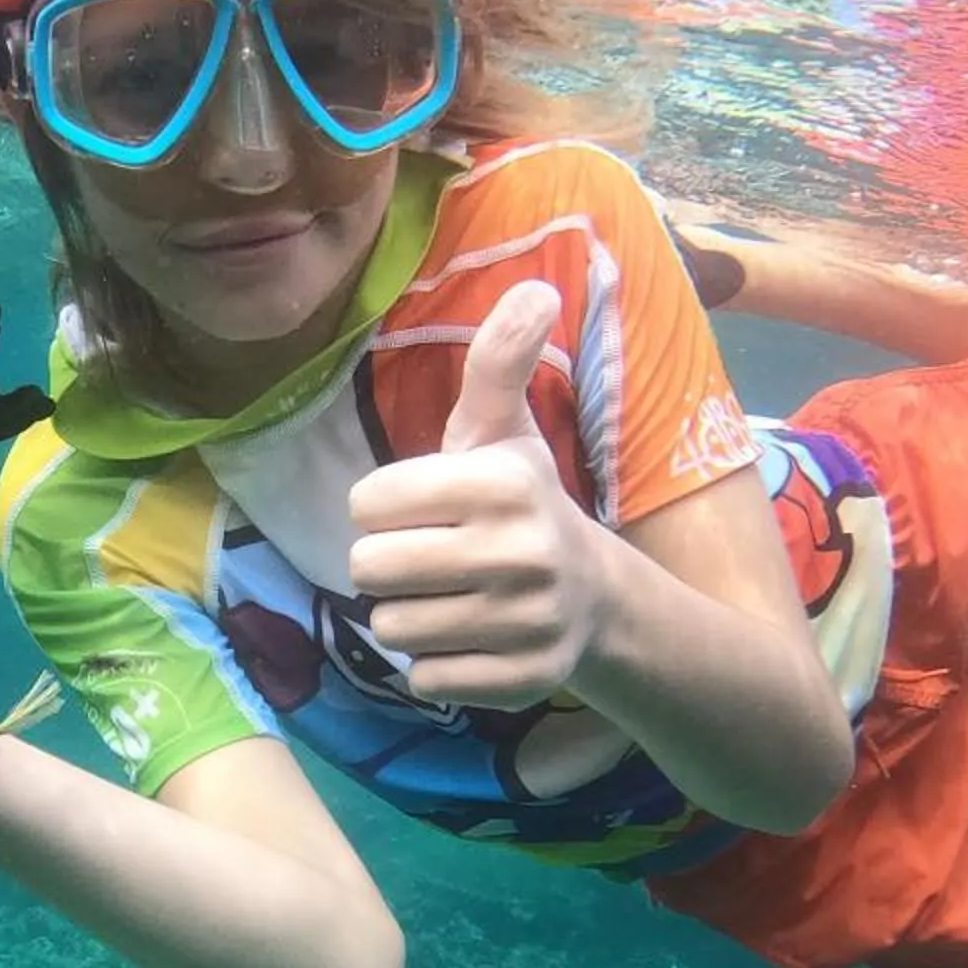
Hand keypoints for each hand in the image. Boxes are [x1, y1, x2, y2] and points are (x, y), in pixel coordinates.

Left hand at [346, 279, 609, 708]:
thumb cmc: (524, 506)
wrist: (599, 601)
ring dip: (406, 617)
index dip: (381, 508)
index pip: (369, 503)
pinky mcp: (522, 681)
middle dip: (384, 565)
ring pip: (392, 629)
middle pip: (371, 568)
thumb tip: (534, 287)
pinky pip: (425, 680)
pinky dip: (434, 665)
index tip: (419, 510)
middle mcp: (521, 551)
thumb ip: (498, 365)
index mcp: (504, 482)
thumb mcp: (506, 434)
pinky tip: (470, 641)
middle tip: (424, 560)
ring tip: (448, 599)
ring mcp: (525, 622)